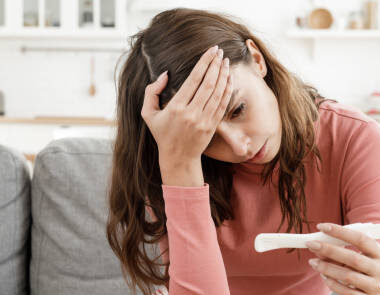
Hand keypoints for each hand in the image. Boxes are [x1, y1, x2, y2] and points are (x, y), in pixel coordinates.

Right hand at [140, 45, 232, 160]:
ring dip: (223, 75)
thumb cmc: (162, 134)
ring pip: (217, 93)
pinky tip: (229, 79)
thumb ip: (151, 92)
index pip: (193, 79)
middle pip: (208, 84)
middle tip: (220, 52)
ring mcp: (203, 121)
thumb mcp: (148, 114)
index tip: (211, 51)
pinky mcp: (212, 126)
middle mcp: (191, 113)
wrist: (178, 158)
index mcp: (176, 107)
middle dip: (215, 65)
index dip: (204, 63)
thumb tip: (165, 74)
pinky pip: (222, 105)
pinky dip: (227, 90)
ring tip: (226, 62)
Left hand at [305, 223, 379, 294]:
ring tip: (313, 262)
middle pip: (353, 258)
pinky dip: (332, 283)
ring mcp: (375, 286)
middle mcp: (379, 269)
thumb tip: (318, 244)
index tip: (321, 227)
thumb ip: (338, 250)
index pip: (360, 238)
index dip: (340, 232)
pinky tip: (323, 276)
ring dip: (327, 268)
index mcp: (378, 253)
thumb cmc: (357, 271)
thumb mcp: (352, 258)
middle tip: (311, 245)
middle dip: (329, 250)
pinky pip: (346, 292)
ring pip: (348, 276)